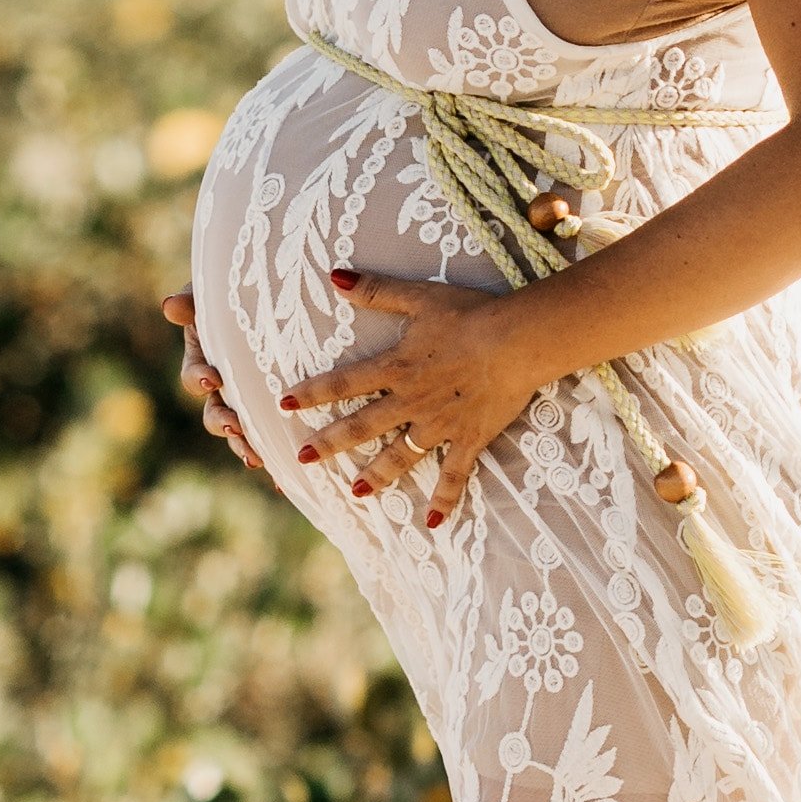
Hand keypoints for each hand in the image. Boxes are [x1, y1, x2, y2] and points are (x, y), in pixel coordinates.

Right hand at [158, 289, 269, 476]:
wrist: (285, 298)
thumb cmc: (243, 291)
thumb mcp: (216, 292)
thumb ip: (195, 299)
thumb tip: (171, 306)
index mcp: (205, 361)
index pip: (194, 378)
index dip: (199, 380)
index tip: (213, 379)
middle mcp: (224, 389)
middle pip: (214, 415)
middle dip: (222, 423)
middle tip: (234, 424)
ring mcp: (249, 405)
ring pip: (241, 434)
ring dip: (244, 446)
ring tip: (255, 458)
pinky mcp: (277, 415)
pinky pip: (274, 443)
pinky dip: (277, 462)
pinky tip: (287, 482)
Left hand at [273, 265, 547, 525]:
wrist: (515, 340)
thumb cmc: (471, 314)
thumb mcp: (419, 297)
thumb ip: (376, 290)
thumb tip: (334, 277)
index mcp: (395, 367)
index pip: (343, 383)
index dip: (312, 394)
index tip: (285, 406)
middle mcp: (410, 401)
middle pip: (362, 427)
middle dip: (330, 444)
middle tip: (303, 460)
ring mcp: (439, 424)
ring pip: (400, 456)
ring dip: (377, 475)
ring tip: (357, 492)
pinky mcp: (468, 438)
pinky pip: (453, 475)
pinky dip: (443, 500)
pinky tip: (431, 524)